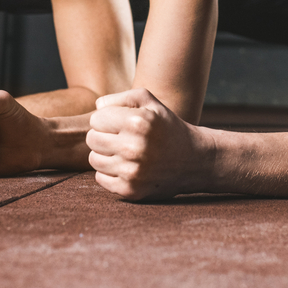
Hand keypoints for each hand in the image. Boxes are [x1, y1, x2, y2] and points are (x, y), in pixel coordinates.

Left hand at [86, 88, 214, 200]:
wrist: (195, 160)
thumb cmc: (168, 126)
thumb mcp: (151, 102)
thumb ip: (121, 97)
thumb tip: (97, 106)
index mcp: (138, 122)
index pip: (96, 120)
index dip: (107, 119)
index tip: (120, 123)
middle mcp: (134, 147)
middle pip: (92, 139)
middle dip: (103, 136)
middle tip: (121, 137)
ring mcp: (133, 172)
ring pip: (94, 159)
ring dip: (106, 155)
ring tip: (124, 152)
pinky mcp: (131, 190)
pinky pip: (100, 179)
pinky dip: (110, 173)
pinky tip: (127, 166)